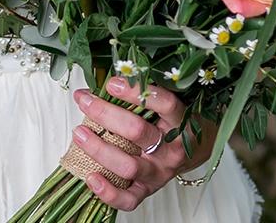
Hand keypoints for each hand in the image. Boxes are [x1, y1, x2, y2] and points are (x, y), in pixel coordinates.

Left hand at [70, 75, 218, 211]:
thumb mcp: (169, 103)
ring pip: (128, 166)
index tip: (112, 83)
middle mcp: (172, 150)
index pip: (165, 105)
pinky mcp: (149, 191)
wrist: (196, 150)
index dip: (137, 92)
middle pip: (138, 132)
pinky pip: (129, 200)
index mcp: (182, 123)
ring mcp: (160, 173)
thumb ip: (145, 92)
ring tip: (79, 133)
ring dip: (99, 149)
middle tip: (85, 101)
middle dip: (106, 114)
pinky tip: (91, 177)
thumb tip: (108, 76)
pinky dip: (108, 192)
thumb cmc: (175, 121)